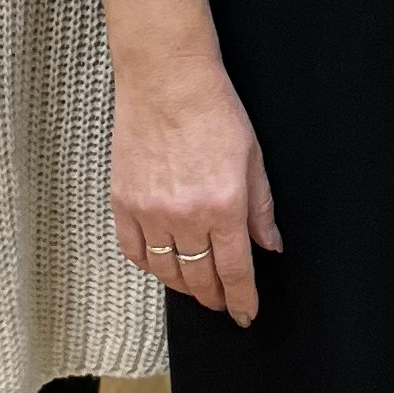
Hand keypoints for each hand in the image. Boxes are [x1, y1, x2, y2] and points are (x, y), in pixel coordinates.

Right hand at [110, 58, 280, 321]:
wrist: (166, 79)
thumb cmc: (214, 110)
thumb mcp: (253, 159)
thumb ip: (261, 209)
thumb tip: (270, 246)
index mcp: (224, 206)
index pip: (235, 272)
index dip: (242, 299)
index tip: (246, 313)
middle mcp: (185, 216)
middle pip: (200, 278)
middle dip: (215, 297)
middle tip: (223, 302)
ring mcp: (150, 211)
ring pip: (166, 271)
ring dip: (184, 286)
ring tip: (197, 288)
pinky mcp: (123, 202)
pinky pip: (134, 251)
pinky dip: (151, 265)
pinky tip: (163, 265)